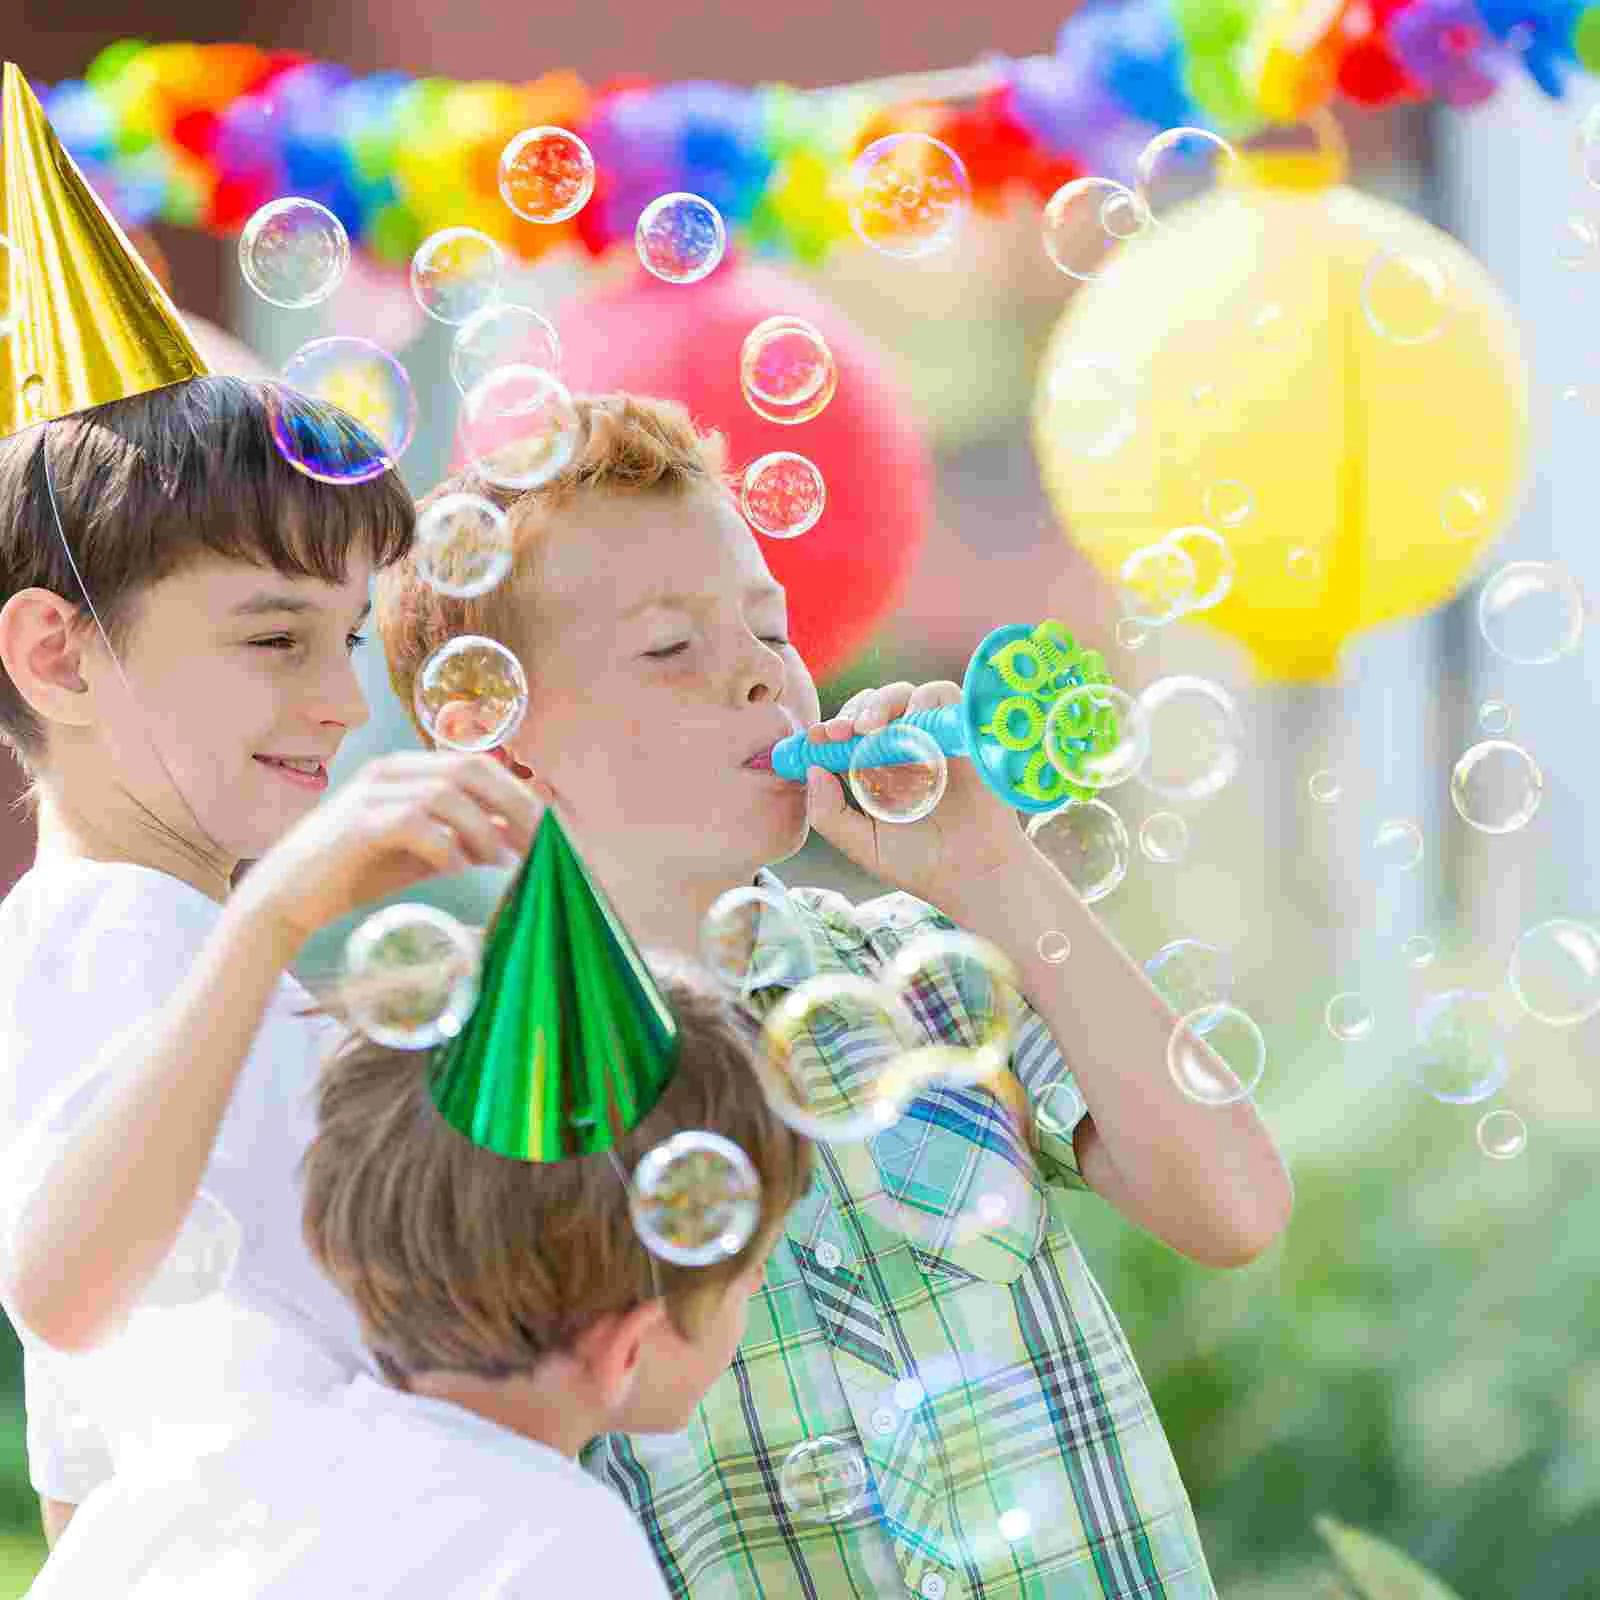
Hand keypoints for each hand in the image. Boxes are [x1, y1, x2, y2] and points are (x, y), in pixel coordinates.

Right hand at [234, 751, 553, 948]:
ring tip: (499, 862)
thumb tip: (517, 842)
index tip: (548, 828)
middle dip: (512, 804)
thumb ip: (465, 839)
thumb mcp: (423, 852)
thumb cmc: (358, 872)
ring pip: (446, 793)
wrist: (290, 897)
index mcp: (407, 770)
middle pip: (469, 769)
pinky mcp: (356, 824)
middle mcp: (390, 771)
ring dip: (482, 829)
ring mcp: (370, 793)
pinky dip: (443, 846)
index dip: (518, 793)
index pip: (477, 765)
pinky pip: (413, 823)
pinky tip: (456, 870)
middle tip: (539, 843)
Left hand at [801, 680, 1030, 913]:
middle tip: (841, 732)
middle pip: (872, 705)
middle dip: (852, 711)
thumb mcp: (863, 844)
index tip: (815, 738)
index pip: (846, 733)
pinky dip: (926, 703)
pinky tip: (913, 727)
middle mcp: (902, 748)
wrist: (973, 876)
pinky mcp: (962, 734)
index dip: (828, 730)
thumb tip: (812, 770)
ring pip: (905, 695)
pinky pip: (945, 697)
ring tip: (871, 730)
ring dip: (883, 704)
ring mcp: (933, 738)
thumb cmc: (919, 863)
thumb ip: (830, 814)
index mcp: (874, 768)